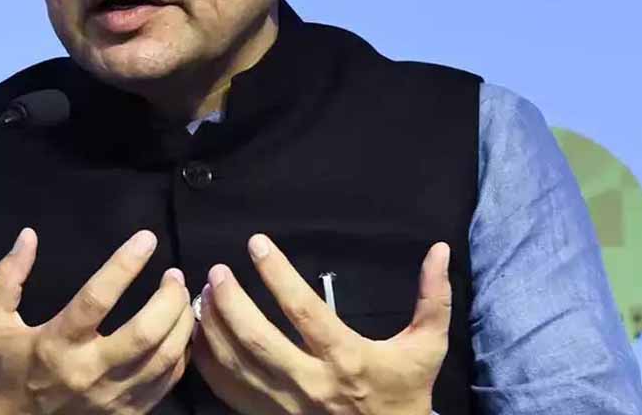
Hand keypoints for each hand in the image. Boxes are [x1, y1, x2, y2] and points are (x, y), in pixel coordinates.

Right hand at [0, 228, 194, 414]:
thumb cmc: (4, 369)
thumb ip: (5, 278)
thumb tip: (28, 236)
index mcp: (56, 344)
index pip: (96, 299)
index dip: (125, 265)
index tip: (147, 239)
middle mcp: (89, 372)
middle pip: (145, 333)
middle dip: (168, 298)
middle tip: (175, 274)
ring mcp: (113, 397)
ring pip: (165, 358)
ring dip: (182, 321)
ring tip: (182, 295)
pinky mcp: (129, 412)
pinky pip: (168, 380)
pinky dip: (182, 351)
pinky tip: (180, 329)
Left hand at [192, 235, 451, 414]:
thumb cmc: (405, 393)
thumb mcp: (426, 347)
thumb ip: (433, 298)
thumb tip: (441, 249)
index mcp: (346, 358)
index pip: (303, 310)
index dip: (276, 274)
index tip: (256, 243)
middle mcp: (310, 383)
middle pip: (257, 341)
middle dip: (231, 303)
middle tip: (216, 272)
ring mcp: (285, 406)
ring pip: (236, 366)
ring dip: (213, 328)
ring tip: (202, 295)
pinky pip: (228, 391)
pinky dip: (208, 362)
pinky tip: (200, 334)